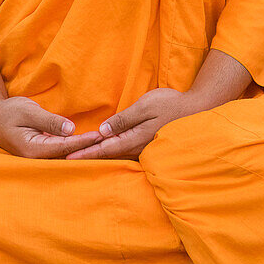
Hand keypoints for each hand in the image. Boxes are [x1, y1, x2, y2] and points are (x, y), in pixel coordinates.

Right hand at [0, 94, 103, 158]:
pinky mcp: (40, 152)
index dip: (82, 141)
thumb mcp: (28, 111)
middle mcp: (36, 158)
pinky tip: (89, 145)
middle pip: (67, 156)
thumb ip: (49, 121)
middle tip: (109, 144)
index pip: (63, 146)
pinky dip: (74, 148)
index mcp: (32, 149)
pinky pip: (59, 152)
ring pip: (64, 156)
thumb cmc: (8, 112)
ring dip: (83, 151)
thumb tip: (70, 129)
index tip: (99, 136)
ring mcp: (37, 158)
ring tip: (104, 146)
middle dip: (87, 150)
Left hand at [64, 88, 204, 160]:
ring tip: (81, 157)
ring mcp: (144, 147)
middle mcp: (137, 147)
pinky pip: (125, 150)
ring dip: (99, 155)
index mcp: (134, 138)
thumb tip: (103, 131)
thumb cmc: (171, 104)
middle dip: (88, 157)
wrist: (197, 110)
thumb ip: (125, 119)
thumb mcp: (146, 106)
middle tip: (66, 160)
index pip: (105, 148)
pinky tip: (106, 151)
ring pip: (116, 154)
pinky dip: (112, 151)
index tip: (68, 157)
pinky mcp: (148, 144)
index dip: (86, 152)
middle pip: (108, 154)